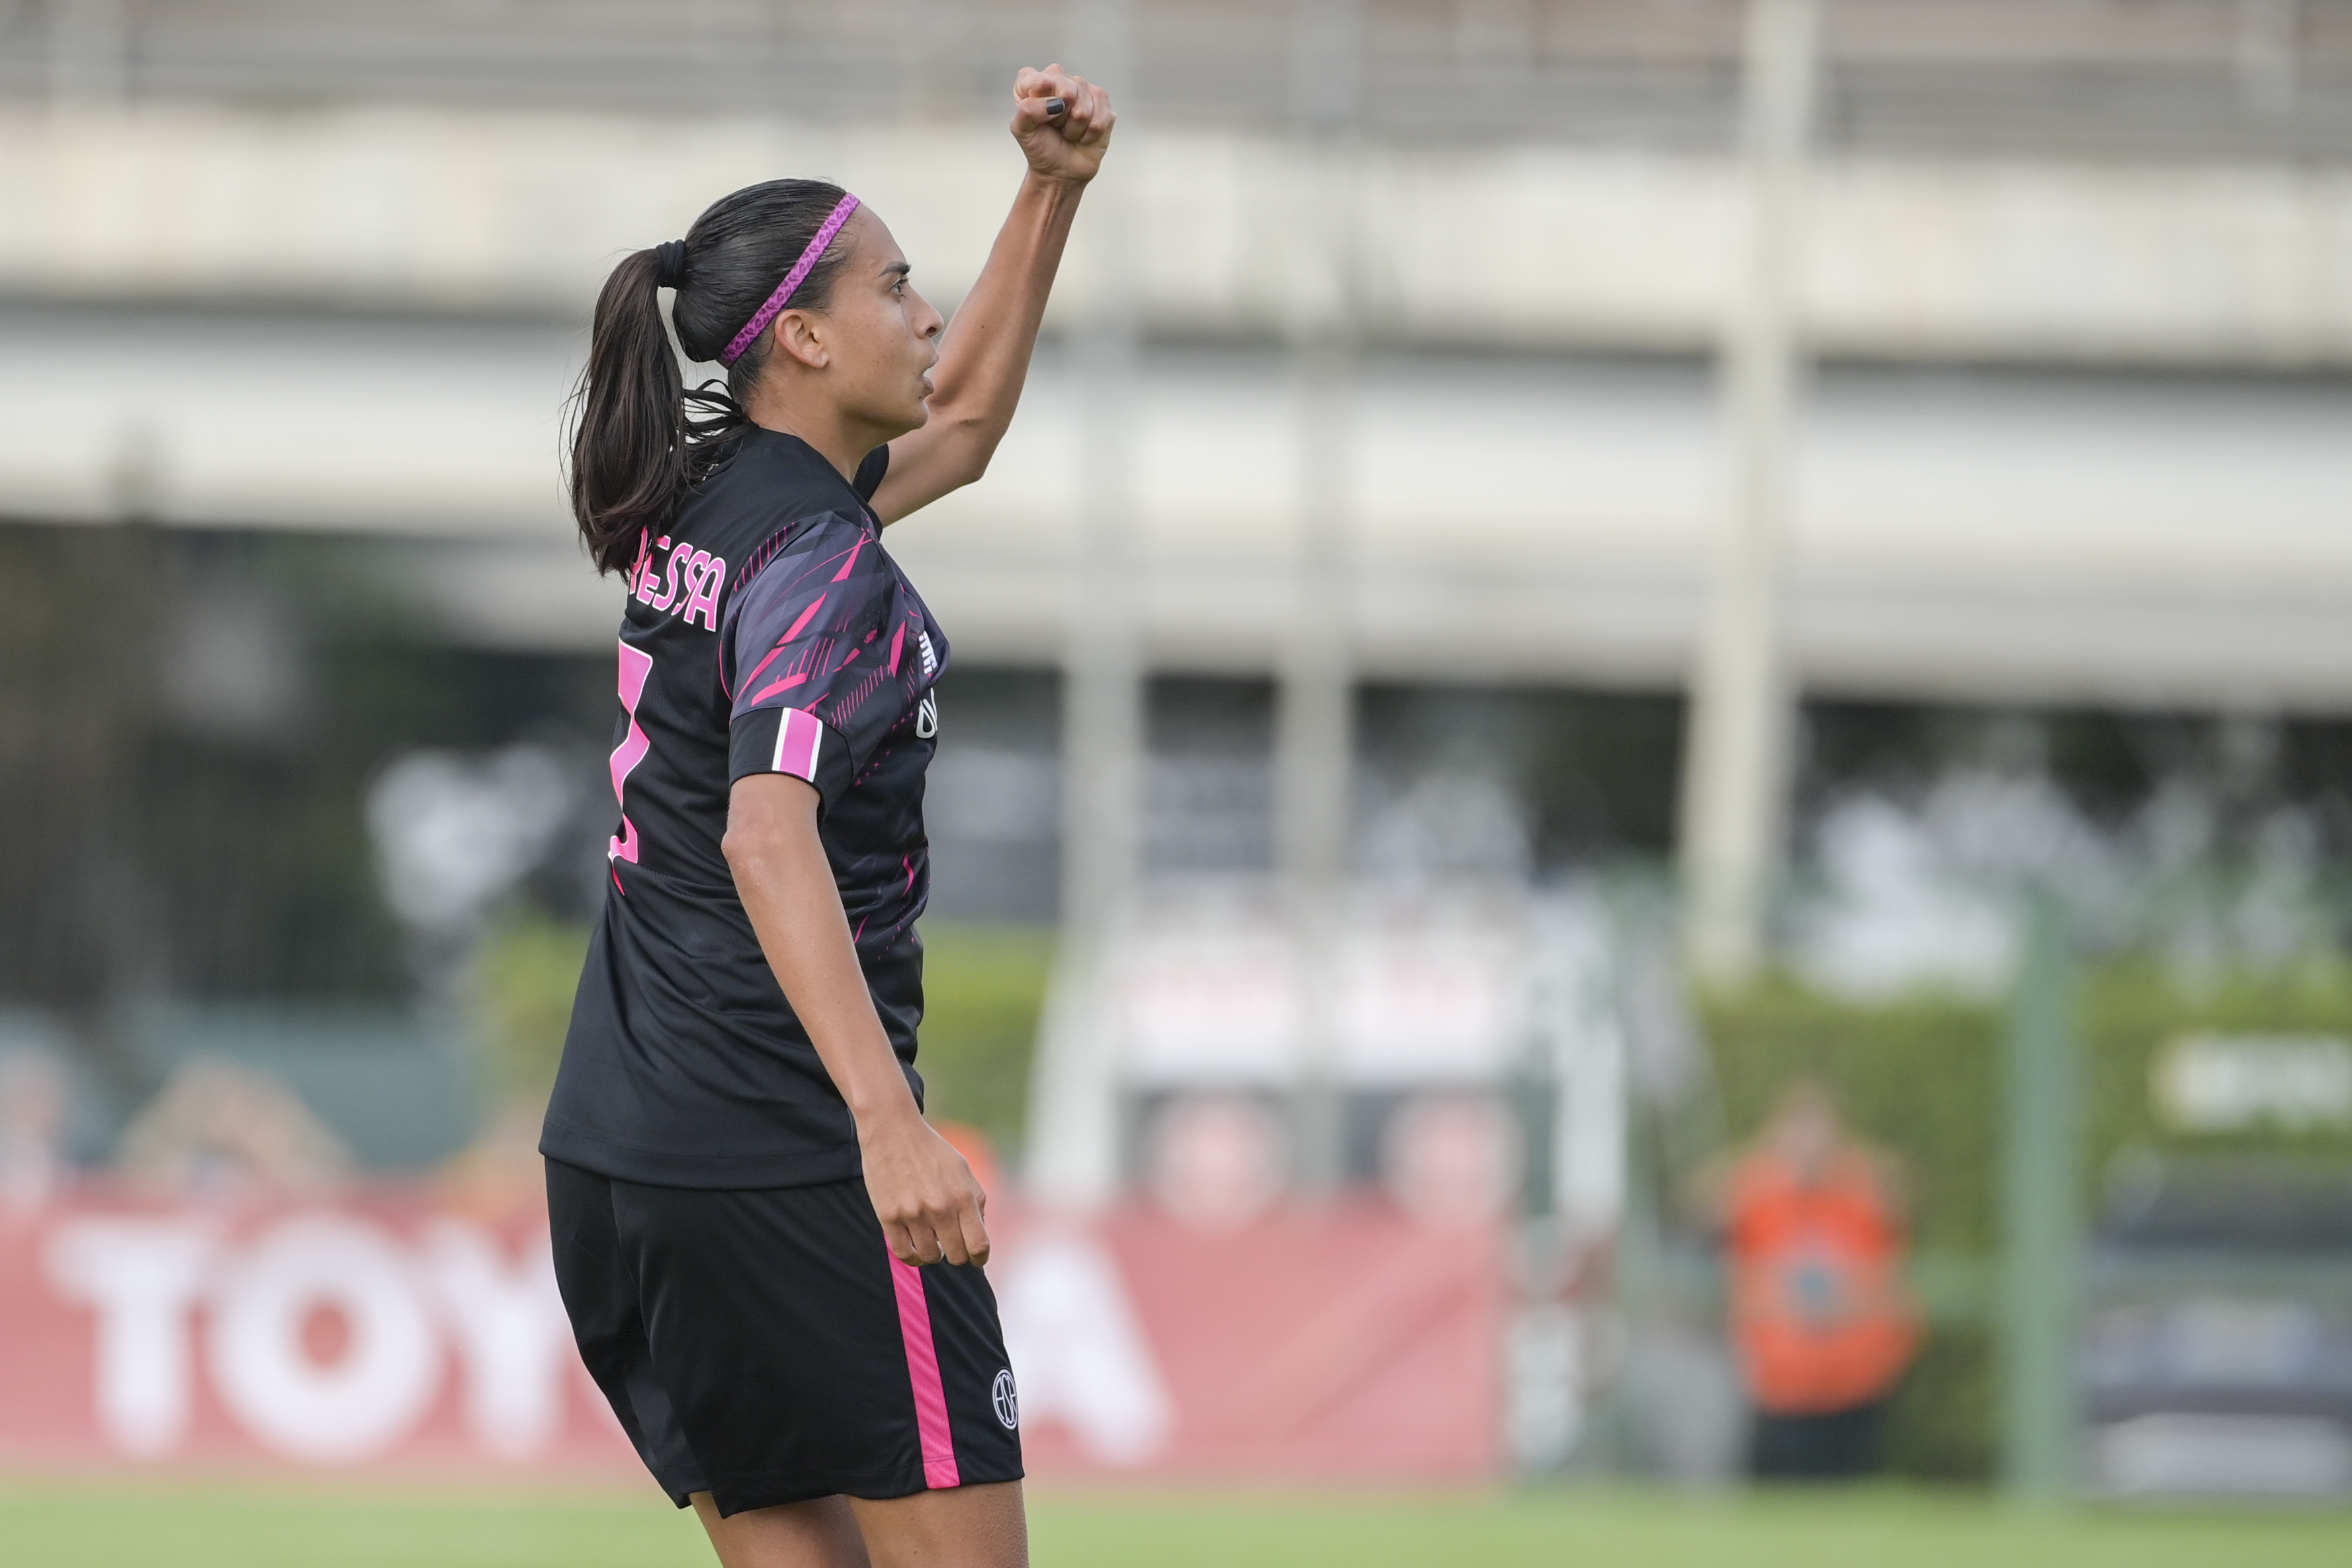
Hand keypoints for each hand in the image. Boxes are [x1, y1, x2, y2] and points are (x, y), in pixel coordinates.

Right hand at [859, 1107, 991, 1266]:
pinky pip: (904, 1253)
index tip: (976, 1258)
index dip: (980, 1257)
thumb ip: (975, 1200)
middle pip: (956, 1256)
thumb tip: (978, 1232)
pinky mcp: (889, 1217)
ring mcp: (913, 1214)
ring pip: (929, 1257)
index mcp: (963, 1196)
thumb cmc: (931, 1150)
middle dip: (957, 1255)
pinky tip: (915, 1249)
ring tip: (932, 1243)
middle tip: (951, 1246)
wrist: (893, 1131)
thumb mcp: (963, 1169)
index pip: (979, 1245)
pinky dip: (912, 1257)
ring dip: (934, 1254)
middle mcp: (940, 1208)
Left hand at [1010, 64, 1113, 185]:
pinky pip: (1100, 118)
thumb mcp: (1022, 130)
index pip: (1037, 77)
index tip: (1040, 112)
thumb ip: (1027, 110)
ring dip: (1074, 128)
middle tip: (1055, 125)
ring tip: (1068, 132)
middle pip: (1067, 91)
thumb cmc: (1041, 148)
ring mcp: (1084, 90)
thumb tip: (1054, 102)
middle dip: (1060, 117)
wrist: (1061, 171)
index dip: (1039, 94)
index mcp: (1035, 82)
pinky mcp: (1103, 104)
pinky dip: (1090, 134)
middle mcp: (1061, 80)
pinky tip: (1083, 135)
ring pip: (1084, 108)